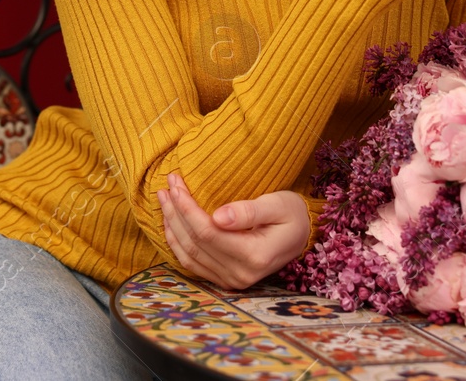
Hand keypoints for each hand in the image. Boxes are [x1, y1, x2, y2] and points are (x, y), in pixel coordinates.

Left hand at [157, 173, 311, 288]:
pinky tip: (170, 222)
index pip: (208, 232)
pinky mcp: (225, 280)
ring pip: (188, 255)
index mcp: (255, 256)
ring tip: (163, 199)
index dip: (187, 208)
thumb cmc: (292, 214)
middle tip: (166, 185)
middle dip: (175, 212)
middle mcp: (241, 275)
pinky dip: (177, 243)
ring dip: (172, 226)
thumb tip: (219, 217)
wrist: (303, 235)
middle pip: (194, 243)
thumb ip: (249, 211)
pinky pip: (192, 264)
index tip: (176, 183)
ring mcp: (232, 281)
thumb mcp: (278, 205)